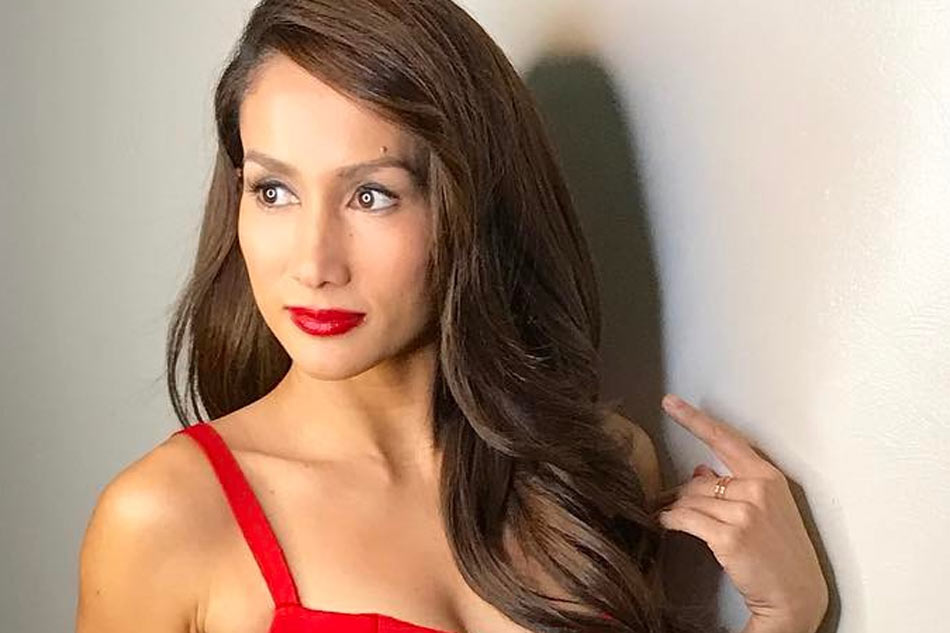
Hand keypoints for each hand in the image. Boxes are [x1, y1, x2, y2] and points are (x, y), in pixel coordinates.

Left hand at [654, 394, 828, 632]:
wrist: (795, 596)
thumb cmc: (780, 553)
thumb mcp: (765, 510)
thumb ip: (735, 486)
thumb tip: (699, 471)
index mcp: (769, 477)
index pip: (725, 440)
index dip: (694, 419)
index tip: (671, 403)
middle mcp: (758, 489)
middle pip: (699, 481)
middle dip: (685, 496)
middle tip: (682, 510)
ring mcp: (745, 512)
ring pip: (689, 500)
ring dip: (677, 511)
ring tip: (678, 522)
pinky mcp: (730, 536)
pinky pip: (684, 519)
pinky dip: (670, 521)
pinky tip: (666, 524)